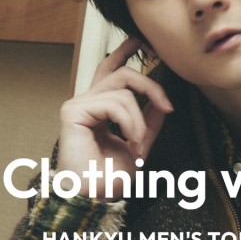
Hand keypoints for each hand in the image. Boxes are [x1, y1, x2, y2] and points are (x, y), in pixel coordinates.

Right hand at [56, 38, 172, 199]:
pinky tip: (129, 140)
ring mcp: (78, 105)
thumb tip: (162, 101)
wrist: (95, 198)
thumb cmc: (109, 179)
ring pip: (123, 88)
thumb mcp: (139, 144)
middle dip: (149, 84)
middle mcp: (87, 103)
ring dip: (140, 119)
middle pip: (121, 72)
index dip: (123, 53)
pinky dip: (130, 122)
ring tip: (138, 143)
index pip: (110, 71)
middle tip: (167, 105)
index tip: (140, 41)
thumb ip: (149, 121)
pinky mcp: (74, 111)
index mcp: (99, 109)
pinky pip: (115, 102)